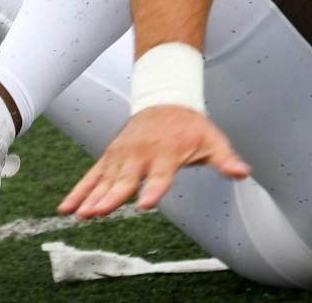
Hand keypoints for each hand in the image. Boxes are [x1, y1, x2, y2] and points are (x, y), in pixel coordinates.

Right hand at [60, 106, 248, 219]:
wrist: (164, 98)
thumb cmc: (190, 125)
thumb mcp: (212, 139)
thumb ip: (225, 159)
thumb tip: (244, 172)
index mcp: (166, 153)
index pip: (160, 175)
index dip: (153, 189)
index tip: (145, 204)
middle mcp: (141, 154)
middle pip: (125, 179)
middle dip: (112, 197)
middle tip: (98, 213)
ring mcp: (122, 155)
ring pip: (104, 179)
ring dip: (91, 197)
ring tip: (79, 214)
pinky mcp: (110, 157)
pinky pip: (92, 176)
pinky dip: (79, 191)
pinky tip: (67, 208)